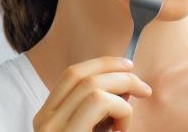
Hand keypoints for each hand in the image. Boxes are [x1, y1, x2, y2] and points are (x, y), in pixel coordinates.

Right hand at [33, 56, 152, 131]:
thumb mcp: (93, 129)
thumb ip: (100, 111)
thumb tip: (125, 87)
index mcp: (48, 116)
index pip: (72, 74)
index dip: (103, 63)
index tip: (128, 66)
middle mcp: (43, 120)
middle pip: (81, 75)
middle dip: (118, 73)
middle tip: (144, 88)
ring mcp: (51, 128)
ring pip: (92, 85)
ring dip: (121, 93)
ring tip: (128, 118)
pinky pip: (99, 101)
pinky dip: (121, 110)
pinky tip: (122, 129)